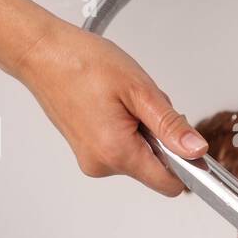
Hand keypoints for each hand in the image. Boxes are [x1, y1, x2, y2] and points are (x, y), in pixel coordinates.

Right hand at [13, 21, 207, 195]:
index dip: (187, 165)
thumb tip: (195, 150)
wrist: (42, 53)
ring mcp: (91, 160)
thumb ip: (170, 125)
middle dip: (160, 139)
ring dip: (143, 132)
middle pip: (156, 169)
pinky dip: (127, 130)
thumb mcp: (139, 90)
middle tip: (142, 105)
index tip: (187, 141)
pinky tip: (112, 106)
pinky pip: (122, 149)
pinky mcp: (87, 151)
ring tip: (122, 102)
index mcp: (117, 152)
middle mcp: (101, 164)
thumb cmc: (81, 63)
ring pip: (140, 157)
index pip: (170, 184)